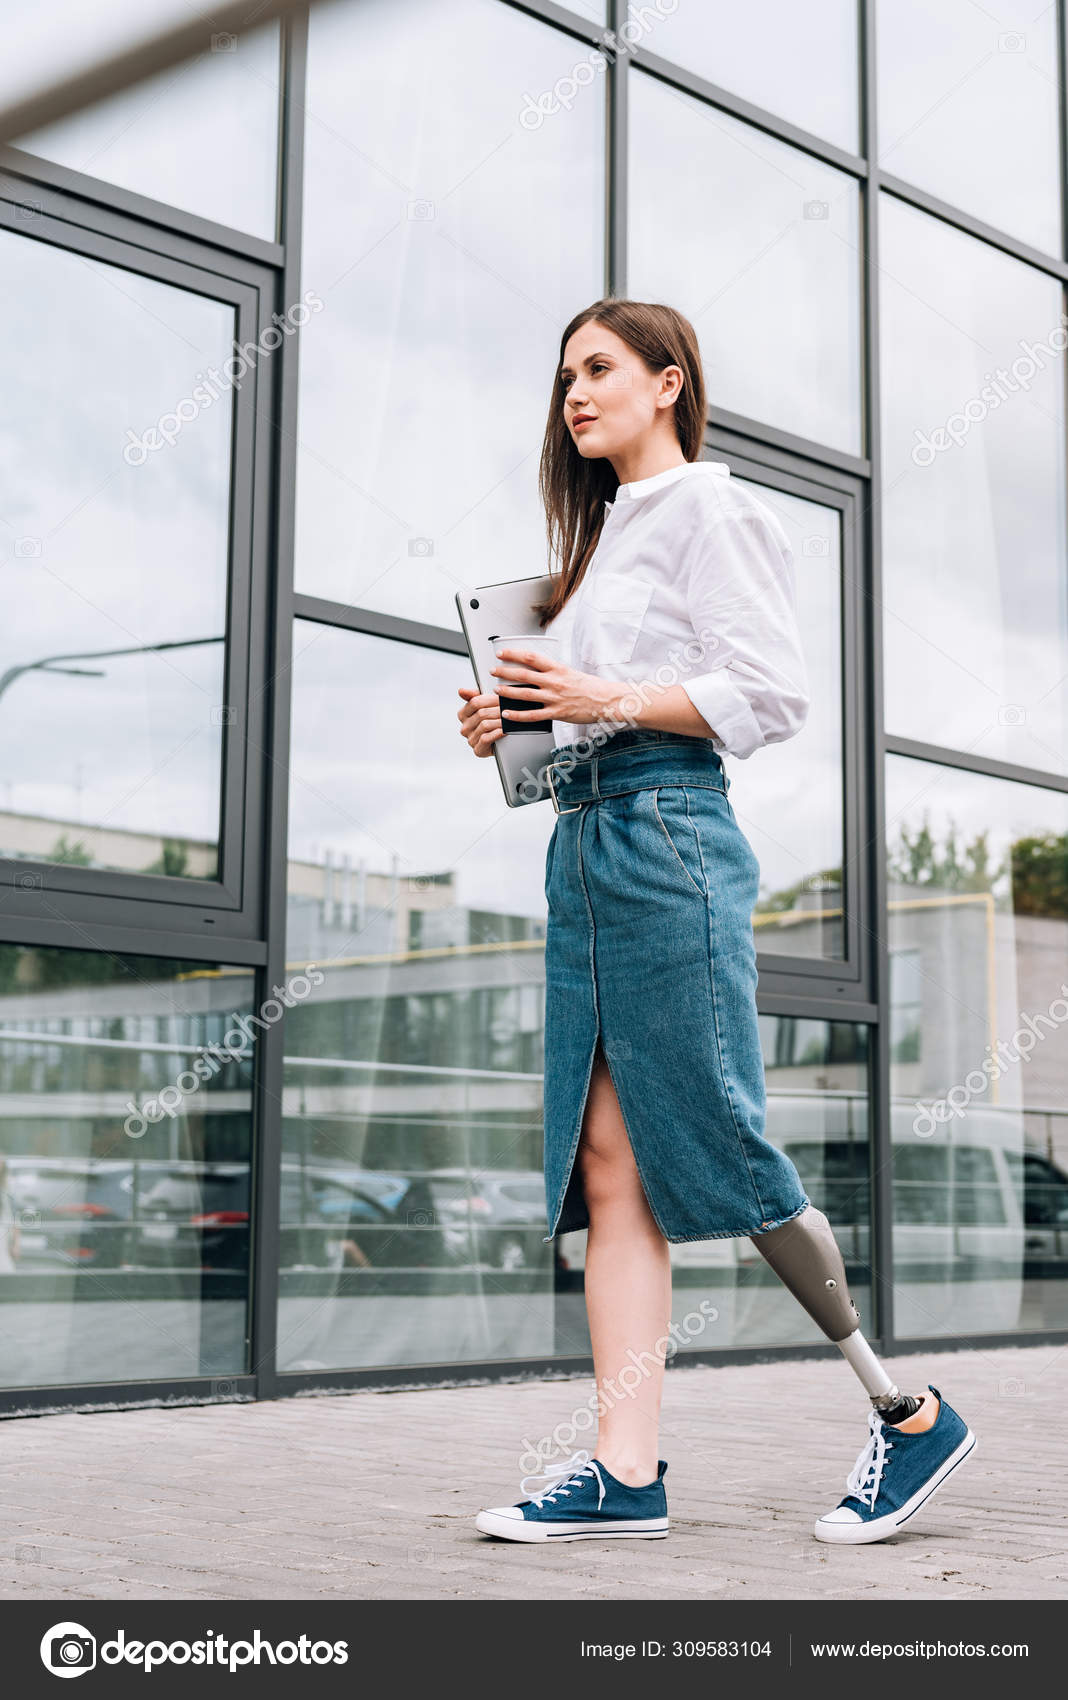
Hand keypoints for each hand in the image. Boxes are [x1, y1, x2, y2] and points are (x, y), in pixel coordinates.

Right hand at [457, 684, 503, 756]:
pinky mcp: (478, 750)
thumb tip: (461, 690)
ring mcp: (470, 739)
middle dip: (497, 710)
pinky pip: (486, 738)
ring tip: (509, 718)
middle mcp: (464, 728)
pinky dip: (498, 733)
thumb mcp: (486, 706)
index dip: (490, 699)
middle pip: (481, 713)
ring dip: (499, 721)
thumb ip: (476, 696)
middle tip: (509, 707)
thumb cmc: (494, 721)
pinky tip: (505, 730)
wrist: (502, 742)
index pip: (475, 702)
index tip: (501, 697)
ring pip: (485, 725)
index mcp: (463, 715)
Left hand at [488, 647, 624, 725]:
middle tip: (493, 670)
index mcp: (557, 669)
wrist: (606, 700)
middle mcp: (554, 682)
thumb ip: (553, 672)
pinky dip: (517, 715)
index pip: (531, 657)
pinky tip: (507, 713)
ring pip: (525, 694)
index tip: (501, 653)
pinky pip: (533, 715)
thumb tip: (537, 670)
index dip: (513, 654)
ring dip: (507, 692)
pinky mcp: (557, 713)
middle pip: (523, 675)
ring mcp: (555, 698)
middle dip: (505, 672)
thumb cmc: (590, 687)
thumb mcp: (570, 673)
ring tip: (496, 690)